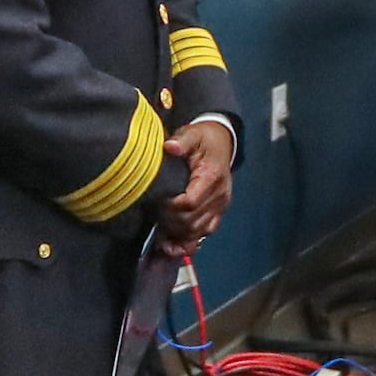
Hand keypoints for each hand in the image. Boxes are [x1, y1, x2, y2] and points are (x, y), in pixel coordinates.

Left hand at [155, 120, 234, 250]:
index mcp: (212, 177)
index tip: (157, 201)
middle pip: (192, 222)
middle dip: (170, 222)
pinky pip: (204, 233)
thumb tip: (170, 146)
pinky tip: (171, 242)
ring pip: (198, 231)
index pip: (190, 202)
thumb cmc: (204, 139)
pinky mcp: (217, 213)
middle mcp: (219, 196)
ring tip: (158, 232)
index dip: (170, 207)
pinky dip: (187, 240)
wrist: (222, 143)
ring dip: (177, 234)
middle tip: (154, 214)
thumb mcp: (192, 133)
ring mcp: (219, 206)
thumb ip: (182, 140)